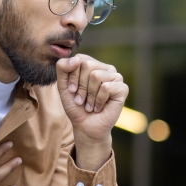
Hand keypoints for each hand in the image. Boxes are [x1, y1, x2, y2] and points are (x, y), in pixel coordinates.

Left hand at [57, 55, 128, 169]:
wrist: (85, 126)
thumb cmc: (76, 106)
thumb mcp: (63, 86)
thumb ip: (62, 68)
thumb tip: (76, 59)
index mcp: (92, 64)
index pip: (79, 59)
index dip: (72, 77)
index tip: (72, 91)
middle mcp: (105, 68)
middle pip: (87, 66)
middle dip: (80, 86)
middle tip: (82, 100)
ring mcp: (116, 77)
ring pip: (96, 76)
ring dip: (89, 95)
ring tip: (90, 104)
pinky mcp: (123, 88)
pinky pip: (106, 87)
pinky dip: (99, 100)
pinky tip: (99, 107)